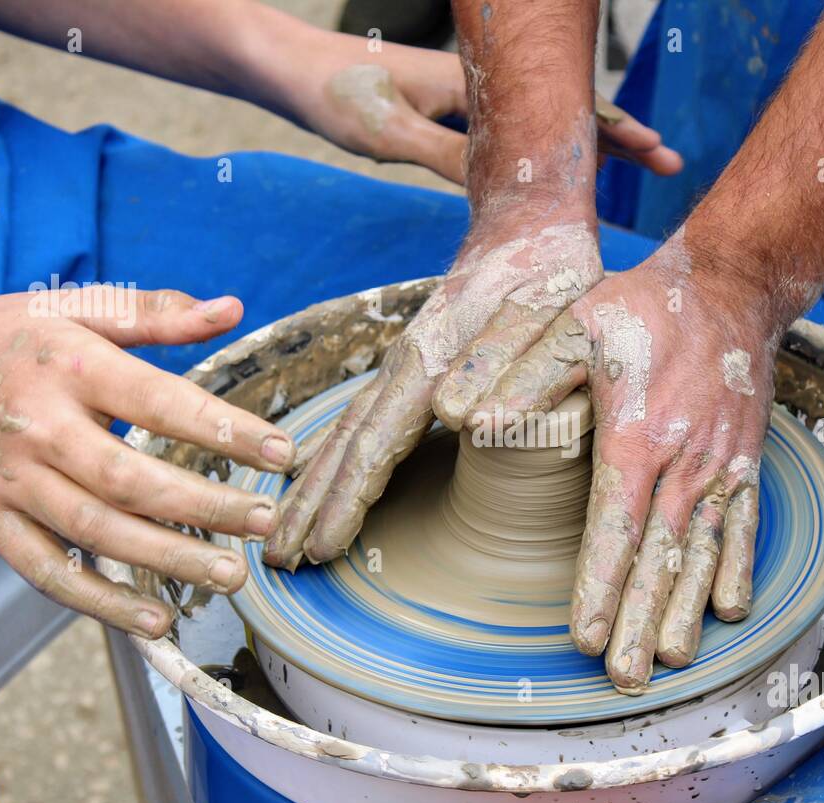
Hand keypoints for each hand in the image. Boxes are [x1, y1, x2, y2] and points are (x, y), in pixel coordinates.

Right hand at [0, 290, 296, 637]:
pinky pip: (47, 573)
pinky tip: (155, 621)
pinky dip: (101, 603)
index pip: (160, 401)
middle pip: (130, 477)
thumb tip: (232, 308)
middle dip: (204, 505)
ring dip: (166, 559)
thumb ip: (153, 313)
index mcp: (69, 366)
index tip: (281, 453)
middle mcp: (39, 426)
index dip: (225, 429)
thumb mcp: (69, 309)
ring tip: (230, 576)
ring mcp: (11, 481)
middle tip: (264, 523)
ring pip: (95, 531)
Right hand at [263, 210, 603, 567]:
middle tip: (276, 558)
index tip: (322, 547)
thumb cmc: (547, 274)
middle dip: (307, 504)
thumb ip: (504, 361)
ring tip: (282, 534)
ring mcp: (404, 366)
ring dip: (310, 486)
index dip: (348, 498)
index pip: (377, 442)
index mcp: (430, 361)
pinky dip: (333, 457)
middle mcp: (404, 366)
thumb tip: (455, 417)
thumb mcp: (544, 316)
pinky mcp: (414, 367)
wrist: (529, 223)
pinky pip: (362, 420)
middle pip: (343, 444)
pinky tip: (320, 480)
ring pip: (344, 432)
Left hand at [267, 34, 681, 183]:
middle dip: (617, 136)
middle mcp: (480, 86)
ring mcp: (466, 99)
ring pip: (542, 122)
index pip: (561, 106)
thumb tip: (504, 187)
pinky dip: (543, 150)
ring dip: (586, 144)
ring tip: (631, 164)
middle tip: (666, 161)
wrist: (286, 67)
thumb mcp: (385, 130)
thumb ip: (443, 153)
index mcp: (474, 81)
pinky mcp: (446, 113)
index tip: (655, 150)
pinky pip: (510, 134)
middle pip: (565, 110)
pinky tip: (554, 170)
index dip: (611, 131)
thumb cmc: (331, 92)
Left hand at [463, 247, 783, 692]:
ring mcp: (721, 467)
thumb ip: (523, 375)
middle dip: (637, 620)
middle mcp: (684, 462)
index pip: (613, 526)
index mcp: (635, 435)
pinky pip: (745, 527)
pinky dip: (738, 571)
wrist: (729, 288)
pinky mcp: (745, 464)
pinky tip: (728, 612)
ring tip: (668, 660)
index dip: (598, 586)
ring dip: (684, 610)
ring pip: (703, 552)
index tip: (581, 637)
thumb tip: (472, 422)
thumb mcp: (573, 325)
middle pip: (658, 556)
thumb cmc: (641, 309)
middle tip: (620, 677)